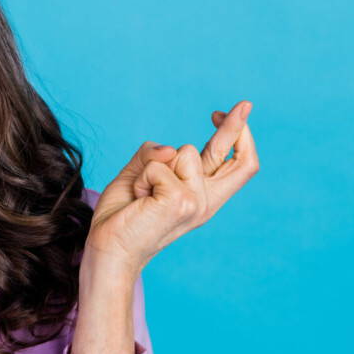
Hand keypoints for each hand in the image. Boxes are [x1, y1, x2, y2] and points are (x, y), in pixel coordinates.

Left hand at [84, 99, 259, 276]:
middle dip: (238, 127)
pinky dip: (141, 176)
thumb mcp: (140, 175)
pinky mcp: (180, 200)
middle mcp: (205, 201)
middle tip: (244, 103)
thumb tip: (170, 150)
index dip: (234, 136)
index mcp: (201, 196)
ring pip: (182, 151)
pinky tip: (138, 200)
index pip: (232, 164)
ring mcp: (196, 201)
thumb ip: (157, 156)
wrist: (109, 249)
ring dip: (152, 165)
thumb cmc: (122, 215)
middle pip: (239, 159)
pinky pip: (158, 165)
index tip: (225, 113)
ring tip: (142, 194)